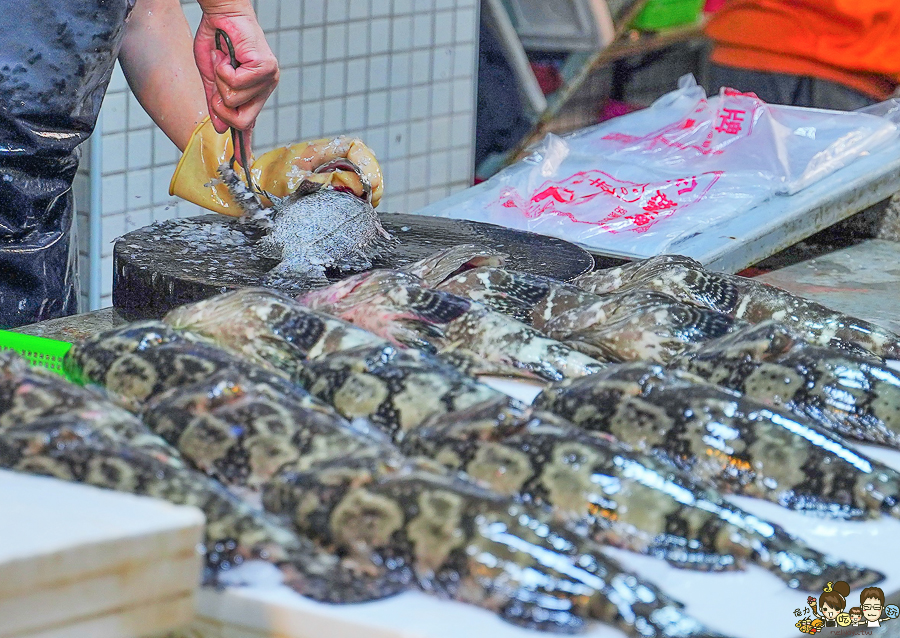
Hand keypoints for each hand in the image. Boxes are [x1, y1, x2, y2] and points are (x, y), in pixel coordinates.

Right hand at [193, 7, 278, 153]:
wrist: (221, 13)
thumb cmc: (217, 40)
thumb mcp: (211, 77)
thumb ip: (216, 103)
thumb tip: (219, 128)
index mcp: (254, 92)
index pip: (250, 124)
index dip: (245, 144)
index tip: (242, 165)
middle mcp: (265, 88)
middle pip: (242, 120)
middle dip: (221, 104)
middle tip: (216, 82)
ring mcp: (268, 79)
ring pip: (235, 101)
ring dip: (220, 80)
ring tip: (223, 61)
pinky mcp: (266, 68)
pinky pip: (236, 84)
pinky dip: (223, 69)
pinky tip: (226, 56)